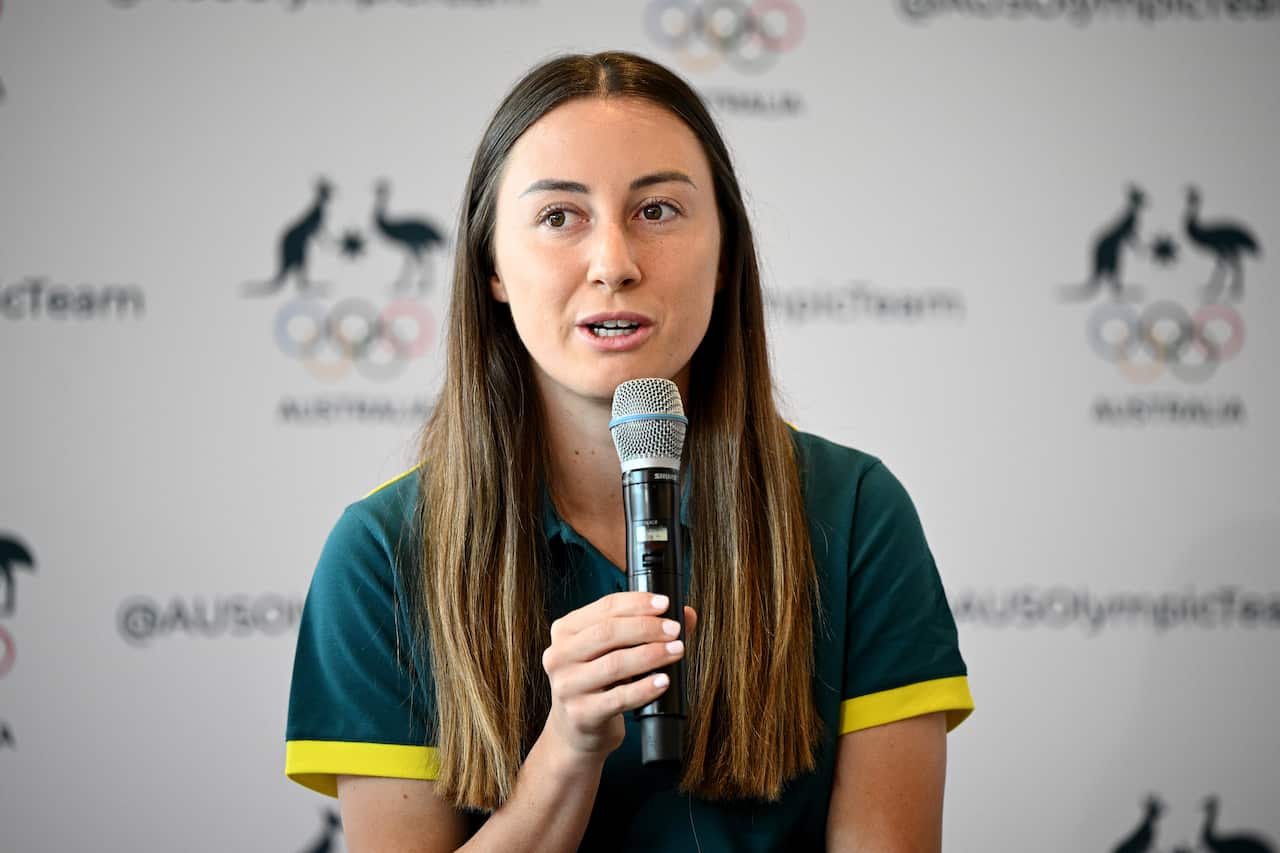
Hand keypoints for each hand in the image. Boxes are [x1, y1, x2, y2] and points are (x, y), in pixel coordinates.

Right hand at [541, 592, 697, 760]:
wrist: (577, 730)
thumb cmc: (600, 682)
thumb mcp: (613, 651)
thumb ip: (645, 628)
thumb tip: (688, 614)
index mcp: (565, 631)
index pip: (604, 607)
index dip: (637, 603)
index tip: (665, 603)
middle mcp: (559, 656)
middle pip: (607, 633)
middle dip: (646, 628)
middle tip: (674, 630)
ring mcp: (567, 686)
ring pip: (614, 664)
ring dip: (651, 655)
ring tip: (677, 651)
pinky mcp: (581, 714)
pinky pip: (619, 698)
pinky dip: (645, 688)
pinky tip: (664, 681)